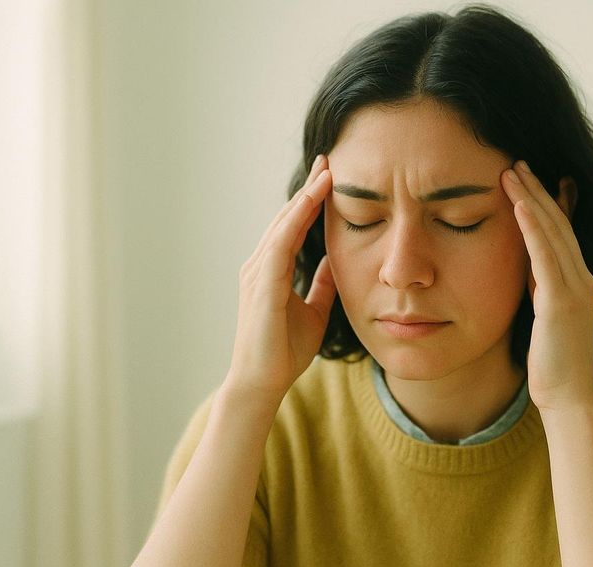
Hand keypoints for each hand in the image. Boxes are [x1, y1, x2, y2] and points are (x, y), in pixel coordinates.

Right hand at [224, 154, 336, 401]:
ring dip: (305, 196)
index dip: (312, 201)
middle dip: (309, 188)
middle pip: (287, 217)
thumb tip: (335, 263)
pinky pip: (281, 243)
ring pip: (283, 224)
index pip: (293, 227)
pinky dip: (296, 219)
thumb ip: (321, 285)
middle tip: (329, 158)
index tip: (331, 176)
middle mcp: (260, 265)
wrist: (263, 382)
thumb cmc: (283, 351)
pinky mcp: (262, 284)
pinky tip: (313, 200)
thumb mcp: (314, 311)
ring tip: (327, 171)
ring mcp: (257, 272)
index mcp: (272, 271)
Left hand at [500, 160, 592, 411]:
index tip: (524, 178)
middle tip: (515, 162)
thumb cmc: (552, 365)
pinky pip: (545, 257)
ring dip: (531, 199)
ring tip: (511, 171)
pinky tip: (518, 205)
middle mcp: (583, 280)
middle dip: (536, 191)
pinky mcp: (560, 303)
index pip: (560, 233)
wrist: (567, 398)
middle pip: (558, 224)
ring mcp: (575, 290)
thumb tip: (528, 268)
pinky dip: (533, 228)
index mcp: (579, 284)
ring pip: (552, 233)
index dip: (544, 203)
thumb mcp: (545, 318)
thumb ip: (541, 290)